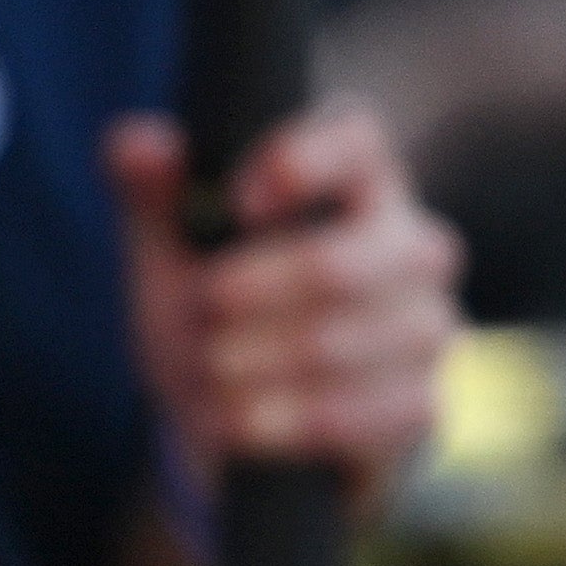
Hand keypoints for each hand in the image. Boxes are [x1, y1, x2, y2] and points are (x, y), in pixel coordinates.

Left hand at [110, 105, 463, 511]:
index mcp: (361, 184)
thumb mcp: (175, 253)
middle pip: (336, 266)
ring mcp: (428, 327)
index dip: (300, 162)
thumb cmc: (217, 312)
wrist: (243, 423)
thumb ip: (155, 194)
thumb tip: (136, 142)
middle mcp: (414, 246)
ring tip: (211, 371)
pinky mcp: (424, 402)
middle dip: (245, 299)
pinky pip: (349, 415)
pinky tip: (240, 418)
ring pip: (333, 347)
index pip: (357, 142)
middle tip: (198, 314)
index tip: (238, 204)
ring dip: (246, 366)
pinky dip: (274, 423)